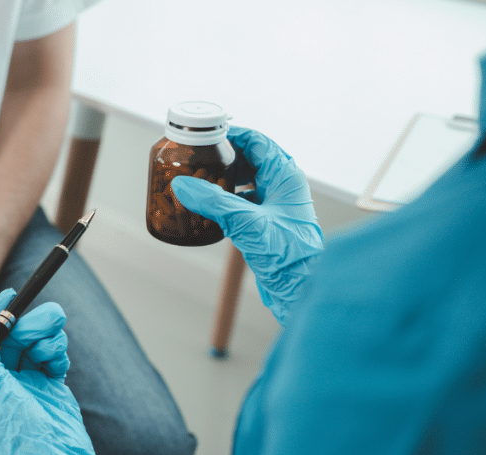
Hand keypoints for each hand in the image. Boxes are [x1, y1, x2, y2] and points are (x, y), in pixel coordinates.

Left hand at [0, 290, 138, 454]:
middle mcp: (0, 380)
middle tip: (38, 326)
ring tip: (49, 351)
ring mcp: (27, 382)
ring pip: (36, 340)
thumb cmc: (17, 438)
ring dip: (45, 338)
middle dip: (26, 325)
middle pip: (12, 334)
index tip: (10, 295)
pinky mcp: (51, 385)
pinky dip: (58, 352)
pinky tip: (57, 365)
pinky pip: (54, 353)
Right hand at [171, 127, 323, 325]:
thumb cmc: (289, 255)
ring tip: (199, 182)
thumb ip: (214, 203)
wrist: (300, 288)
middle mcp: (282, 187)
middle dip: (223, 159)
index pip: (257, 142)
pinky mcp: (266, 224)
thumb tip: (184, 185)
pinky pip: (242, 204)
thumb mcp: (247, 223)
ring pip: (245, 183)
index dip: (232, 136)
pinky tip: (208, 208)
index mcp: (285, 177)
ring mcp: (274, 206)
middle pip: (249, 160)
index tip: (207, 136)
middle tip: (198, 159)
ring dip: (223, 181)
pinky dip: (225, 202)